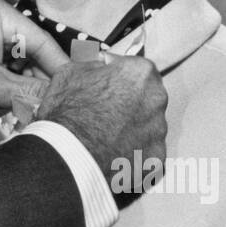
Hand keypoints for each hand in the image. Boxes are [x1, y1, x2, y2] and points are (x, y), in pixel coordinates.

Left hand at [0, 0, 67, 126]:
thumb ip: (31, 93)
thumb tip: (61, 100)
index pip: (43, 41)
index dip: (60, 70)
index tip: (76, 91)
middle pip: (31, 54)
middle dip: (38, 83)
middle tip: (51, 108)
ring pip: (17, 66)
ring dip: (21, 91)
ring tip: (25, 113)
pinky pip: (1, 70)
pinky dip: (6, 90)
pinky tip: (6, 110)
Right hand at [34, 51, 167, 199]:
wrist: (67, 157)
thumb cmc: (67, 111)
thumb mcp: (71, 71)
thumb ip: (95, 66)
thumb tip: (101, 68)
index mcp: (140, 73)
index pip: (135, 68)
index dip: (118, 77)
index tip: (105, 86)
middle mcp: (157, 100)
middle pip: (146, 98)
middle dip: (130, 103)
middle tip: (105, 113)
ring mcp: (158, 133)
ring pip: (148, 127)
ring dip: (132, 130)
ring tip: (106, 138)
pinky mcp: (156, 160)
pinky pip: (145, 154)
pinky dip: (132, 154)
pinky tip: (113, 156)